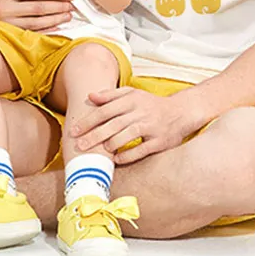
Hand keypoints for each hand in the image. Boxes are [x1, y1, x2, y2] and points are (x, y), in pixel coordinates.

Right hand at [0, 0, 74, 31]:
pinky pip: (26, 33)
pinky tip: (54, 27)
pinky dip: (42, 31)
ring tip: (68, 15)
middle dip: (59, 7)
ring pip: (35, 23)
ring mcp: (2, 23)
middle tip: (73, 5)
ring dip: (54, 20)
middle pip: (39, 9)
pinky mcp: (1, 31)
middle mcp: (3, 8)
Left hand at [71, 87, 198, 163]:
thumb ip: (111, 95)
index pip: (106, 109)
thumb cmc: (151, 105)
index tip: (73, 130)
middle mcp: (142, 111)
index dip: (88, 120)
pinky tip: (116, 160)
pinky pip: (141, 150)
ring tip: (99, 152)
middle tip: (79, 145)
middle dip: (94, 135)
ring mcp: (152, 126)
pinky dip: (127, 156)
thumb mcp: (133, 94)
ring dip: (110, 145)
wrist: (181, 112)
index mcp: (133, 99)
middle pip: (114, 124)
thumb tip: (90, 96)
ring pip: (127, 135)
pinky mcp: (160, 142)